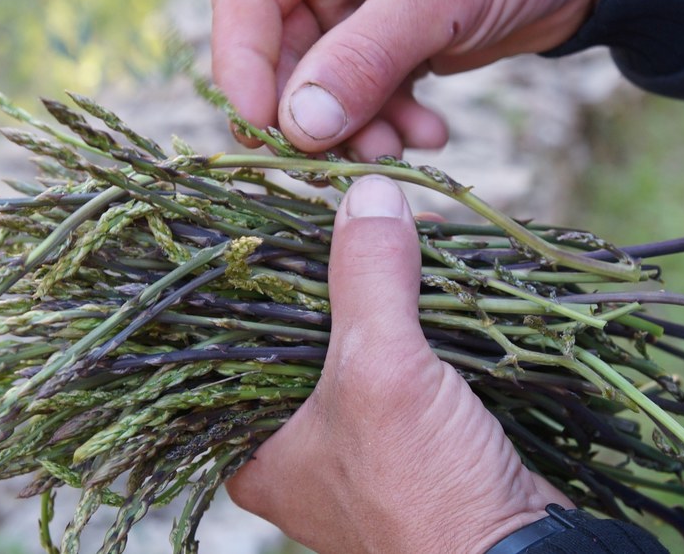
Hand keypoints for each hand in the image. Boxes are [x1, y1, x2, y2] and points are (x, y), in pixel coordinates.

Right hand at [211, 0, 617, 159]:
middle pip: (283, 50)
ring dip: (357, 126)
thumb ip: (362, 58)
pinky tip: (430, 134)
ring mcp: (360, 5)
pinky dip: (394, 121)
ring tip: (396, 151)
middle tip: (332, 161)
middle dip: (311, 110)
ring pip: (327, 83)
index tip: (261, 129)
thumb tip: (298, 127)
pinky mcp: (397, 41)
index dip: (243, 65)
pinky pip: (372, 94)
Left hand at [226, 176, 572, 553]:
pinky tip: (443, 270)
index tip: (297, 210)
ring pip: (366, 340)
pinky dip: (429, 316)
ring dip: (394, 287)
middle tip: (369, 211)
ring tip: (411, 228)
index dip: (270, 267)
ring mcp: (362, 441)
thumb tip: (367, 190)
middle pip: (310, 330)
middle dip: (345, 269)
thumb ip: (367, 279)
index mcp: (256, 446)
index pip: (240, 335)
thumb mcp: (382, 373)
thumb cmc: (424, 492)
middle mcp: (299, 445)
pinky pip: (412, 358)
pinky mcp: (417, 436)